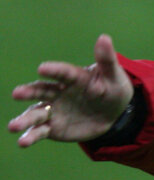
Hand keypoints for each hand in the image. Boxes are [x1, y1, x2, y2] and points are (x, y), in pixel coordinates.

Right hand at [8, 35, 134, 146]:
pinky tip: (23, 142)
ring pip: (36, 113)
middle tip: (17, 93)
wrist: (112, 114)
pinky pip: (40, 131)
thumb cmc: (113, 90)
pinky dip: (31, 136)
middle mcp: (58, 92)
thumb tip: (104, 37)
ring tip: (13, 127)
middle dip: (29, 92)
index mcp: (73, 78)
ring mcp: (53, 110)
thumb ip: (107, 60)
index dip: (54, 70)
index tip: (42, 68)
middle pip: (41, 91)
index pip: (63, 73)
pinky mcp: (52, 127)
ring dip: (24, 120)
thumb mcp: (114, 77)